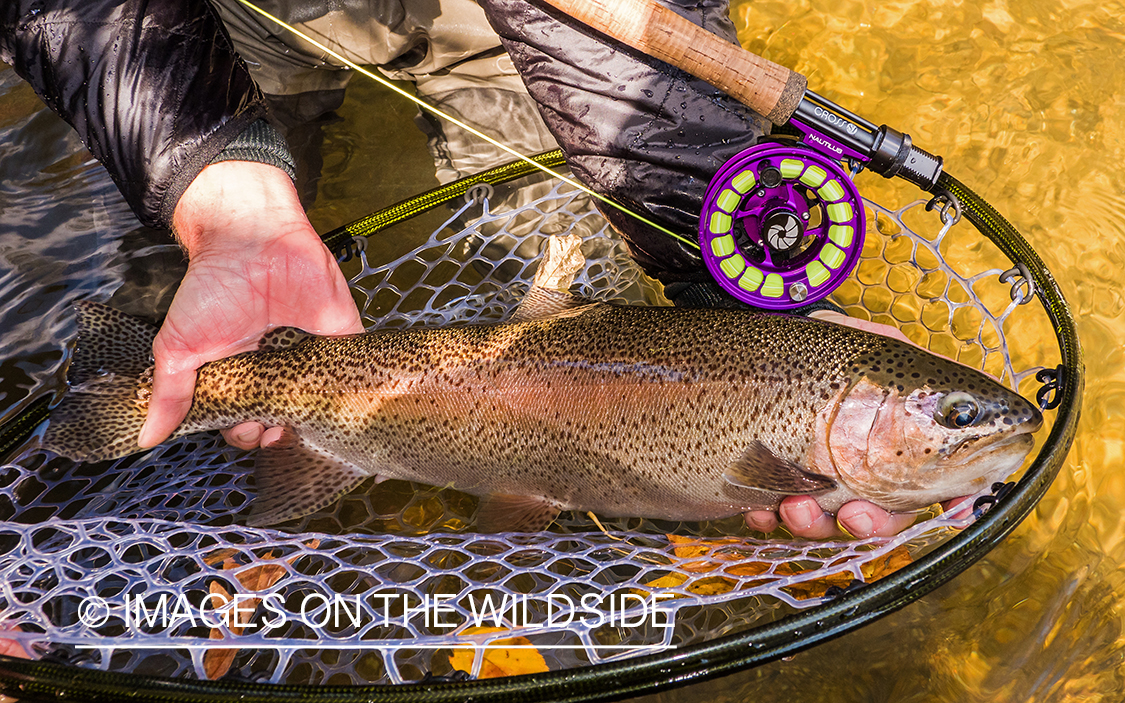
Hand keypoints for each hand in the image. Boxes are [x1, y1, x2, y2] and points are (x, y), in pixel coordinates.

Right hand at [136, 161, 363, 449]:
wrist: (251, 238)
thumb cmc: (211, 287)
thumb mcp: (180, 346)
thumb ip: (170, 393)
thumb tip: (148, 437)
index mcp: (241, 373)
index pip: (247, 419)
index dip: (246, 432)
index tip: (245, 430)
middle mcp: (278, 368)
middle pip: (285, 417)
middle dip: (276, 431)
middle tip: (271, 427)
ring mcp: (313, 354)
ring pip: (321, 403)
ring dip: (314, 418)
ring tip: (300, 418)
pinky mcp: (344, 337)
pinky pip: (359, 372)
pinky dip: (355, 390)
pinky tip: (343, 403)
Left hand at [738, 311, 969, 537]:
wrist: (716, 367)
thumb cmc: (793, 350)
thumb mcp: (850, 340)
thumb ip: (894, 355)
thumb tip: (940, 379)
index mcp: (890, 429)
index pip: (939, 468)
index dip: (956, 495)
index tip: (957, 510)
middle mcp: (859, 461)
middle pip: (889, 511)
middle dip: (874, 522)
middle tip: (853, 514)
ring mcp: (816, 479)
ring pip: (833, 524)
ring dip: (816, 525)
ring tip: (792, 506)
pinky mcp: (773, 491)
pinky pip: (780, 521)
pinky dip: (771, 520)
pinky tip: (759, 509)